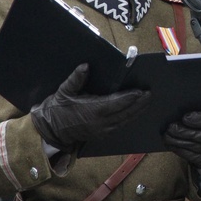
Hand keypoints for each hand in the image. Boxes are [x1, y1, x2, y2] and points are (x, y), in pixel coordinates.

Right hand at [30, 63, 152, 152]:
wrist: (51, 131)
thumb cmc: (57, 109)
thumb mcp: (64, 92)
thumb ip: (76, 79)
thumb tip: (85, 66)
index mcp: (92, 110)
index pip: (117, 103)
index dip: (130, 97)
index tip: (141, 91)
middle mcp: (101, 122)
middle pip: (125, 113)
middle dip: (139, 104)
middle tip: (150, 94)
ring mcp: (102, 130)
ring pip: (125, 120)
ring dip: (137, 111)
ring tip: (147, 102)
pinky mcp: (102, 134)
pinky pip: (120, 125)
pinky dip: (129, 118)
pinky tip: (135, 112)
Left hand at [162, 111, 200, 170]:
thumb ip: (200, 115)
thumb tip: (182, 114)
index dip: (199, 119)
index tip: (185, 117)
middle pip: (200, 135)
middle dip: (183, 131)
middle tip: (171, 127)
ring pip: (193, 146)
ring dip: (177, 141)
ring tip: (167, 136)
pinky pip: (189, 156)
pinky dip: (178, 150)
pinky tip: (170, 144)